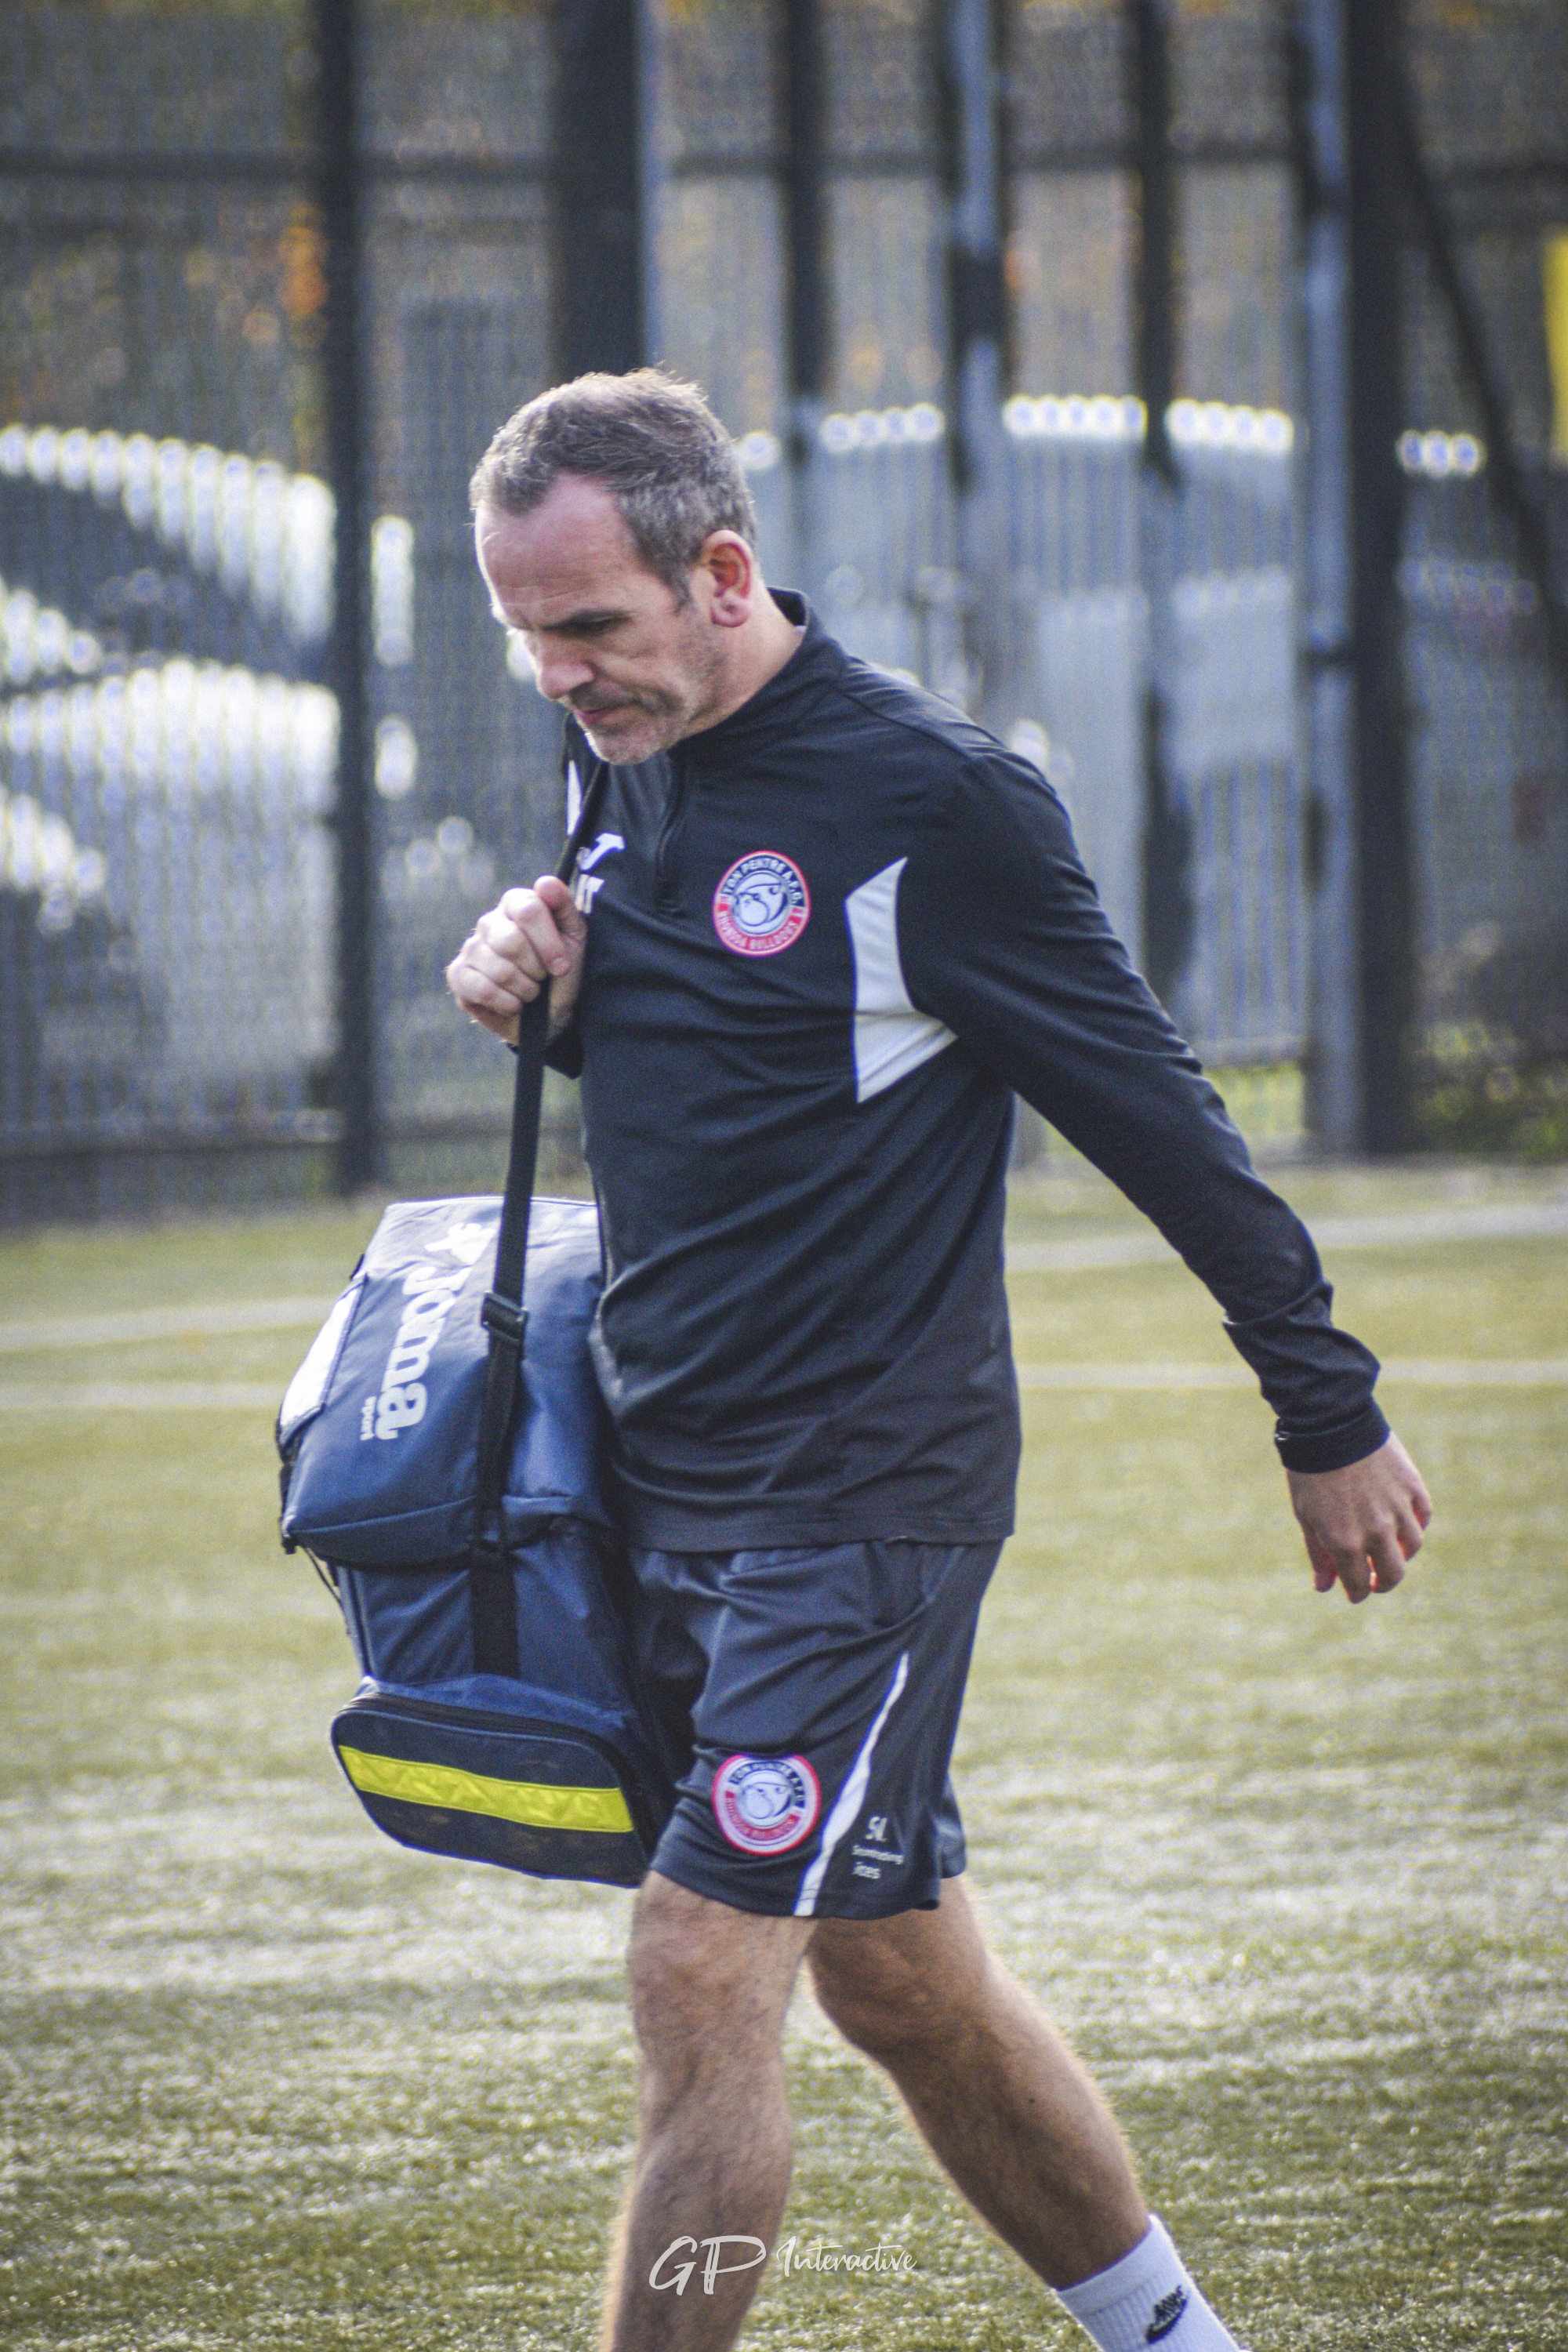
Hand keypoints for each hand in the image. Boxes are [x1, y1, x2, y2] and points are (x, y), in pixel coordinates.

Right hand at [444, 876, 586, 1044]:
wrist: (551, 1011)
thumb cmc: (562, 970)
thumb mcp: (574, 936)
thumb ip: (563, 905)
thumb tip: (544, 883)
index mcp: (516, 904)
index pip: (528, 910)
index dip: (548, 943)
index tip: (562, 966)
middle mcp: (489, 922)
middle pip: (511, 941)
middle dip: (536, 969)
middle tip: (542, 978)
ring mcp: (470, 948)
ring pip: (499, 970)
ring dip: (525, 990)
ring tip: (530, 991)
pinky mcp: (458, 975)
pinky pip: (482, 989)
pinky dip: (506, 1003)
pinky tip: (514, 1004)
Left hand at [1285, 1432, 1431, 1603]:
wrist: (1330, 1425)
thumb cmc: (1310, 1473)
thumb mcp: (1306, 1516)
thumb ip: (1319, 1554)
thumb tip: (1325, 1588)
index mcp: (1345, 1541)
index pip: (1359, 1585)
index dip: (1357, 1593)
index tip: (1355, 1592)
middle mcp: (1376, 1531)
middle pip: (1393, 1574)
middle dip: (1383, 1583)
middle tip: (1375, 1579)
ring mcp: (1398, 1508)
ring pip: (1413, 1547)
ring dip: (1401, 1554)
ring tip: (1388, 1549)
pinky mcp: (1412, 1487)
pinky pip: (1423, 1517)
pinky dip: (1416, 1525)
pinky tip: (1403, 1524)